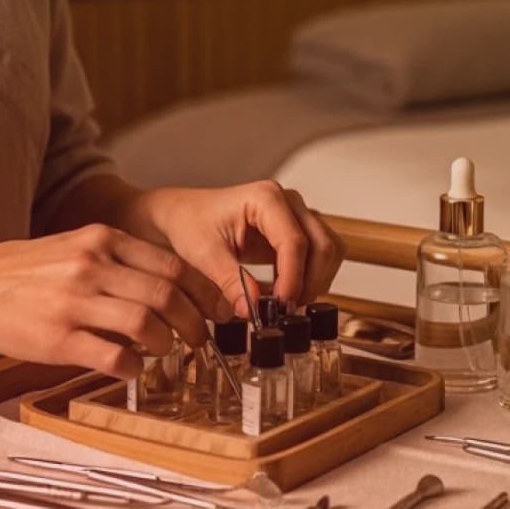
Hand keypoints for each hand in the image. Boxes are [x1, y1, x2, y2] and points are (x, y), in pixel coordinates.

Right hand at [0, 224, 232, 378]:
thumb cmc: (21, 272)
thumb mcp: (72, 247)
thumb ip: (115, 260)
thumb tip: (163, 284)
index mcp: (100, 241)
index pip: (171, 265)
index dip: (202, 292)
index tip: (215, 309)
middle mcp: (92, 266)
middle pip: (167, 295)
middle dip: (194, 322)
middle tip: (200, 339)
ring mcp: (75, 303)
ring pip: (146, 325)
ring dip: (167, 344)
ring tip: (167, 352)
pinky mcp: (59, 339)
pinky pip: (113, 357)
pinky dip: (134, 367)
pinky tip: (133, 370)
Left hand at [134, 181, 345, 315]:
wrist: (182, 216)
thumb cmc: (189, 223)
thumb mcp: (203, 254)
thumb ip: (229, 281)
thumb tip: (252, 308)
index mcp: (265, 198)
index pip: (294, 241)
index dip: (292, 278)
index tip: (280, 306)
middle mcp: (287, 202)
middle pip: (322, 244)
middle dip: (310, 281)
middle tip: (286, 310)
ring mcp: (295, 215)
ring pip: (327, 250)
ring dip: (315, 281)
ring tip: (286, 304)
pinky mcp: (295, 232)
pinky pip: (319, 255)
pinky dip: (311, 278)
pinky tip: (286, 294)